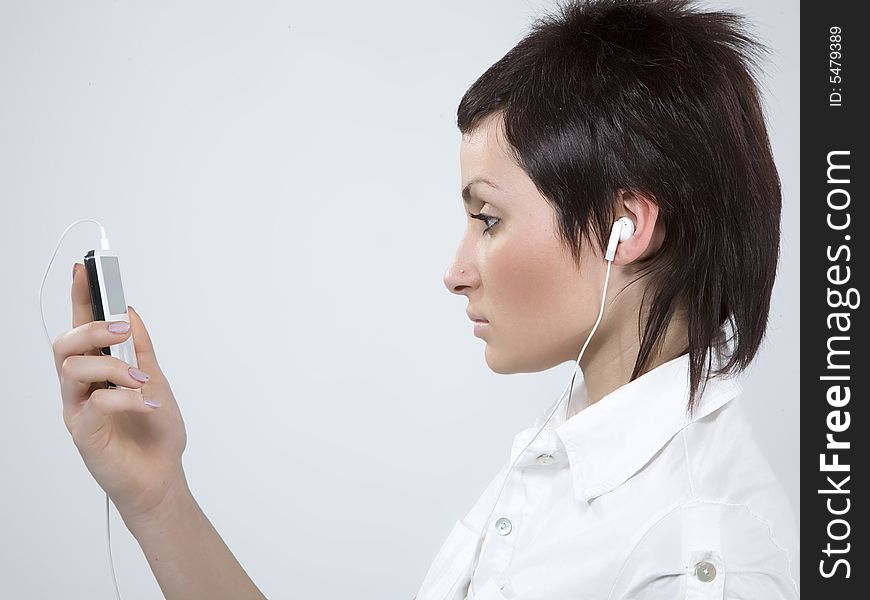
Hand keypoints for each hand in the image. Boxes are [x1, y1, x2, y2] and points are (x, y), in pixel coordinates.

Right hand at [52, 262, 188, 520]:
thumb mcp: (156, 380)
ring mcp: (78, 407)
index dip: (80, 297)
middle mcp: (82, 385)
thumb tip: (131, 312)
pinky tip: (145, 403)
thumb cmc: (156, 433)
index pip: (83, 326)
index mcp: (100, 369)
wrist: (162, 477)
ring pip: (72, 367)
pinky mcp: (82, 430)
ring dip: (112, 365)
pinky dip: (124, 396)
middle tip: (124, 329)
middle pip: (65, 343)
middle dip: (93, 327)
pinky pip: (93, 400)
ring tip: (141, 380)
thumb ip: (141, 349)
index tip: (84, 268)